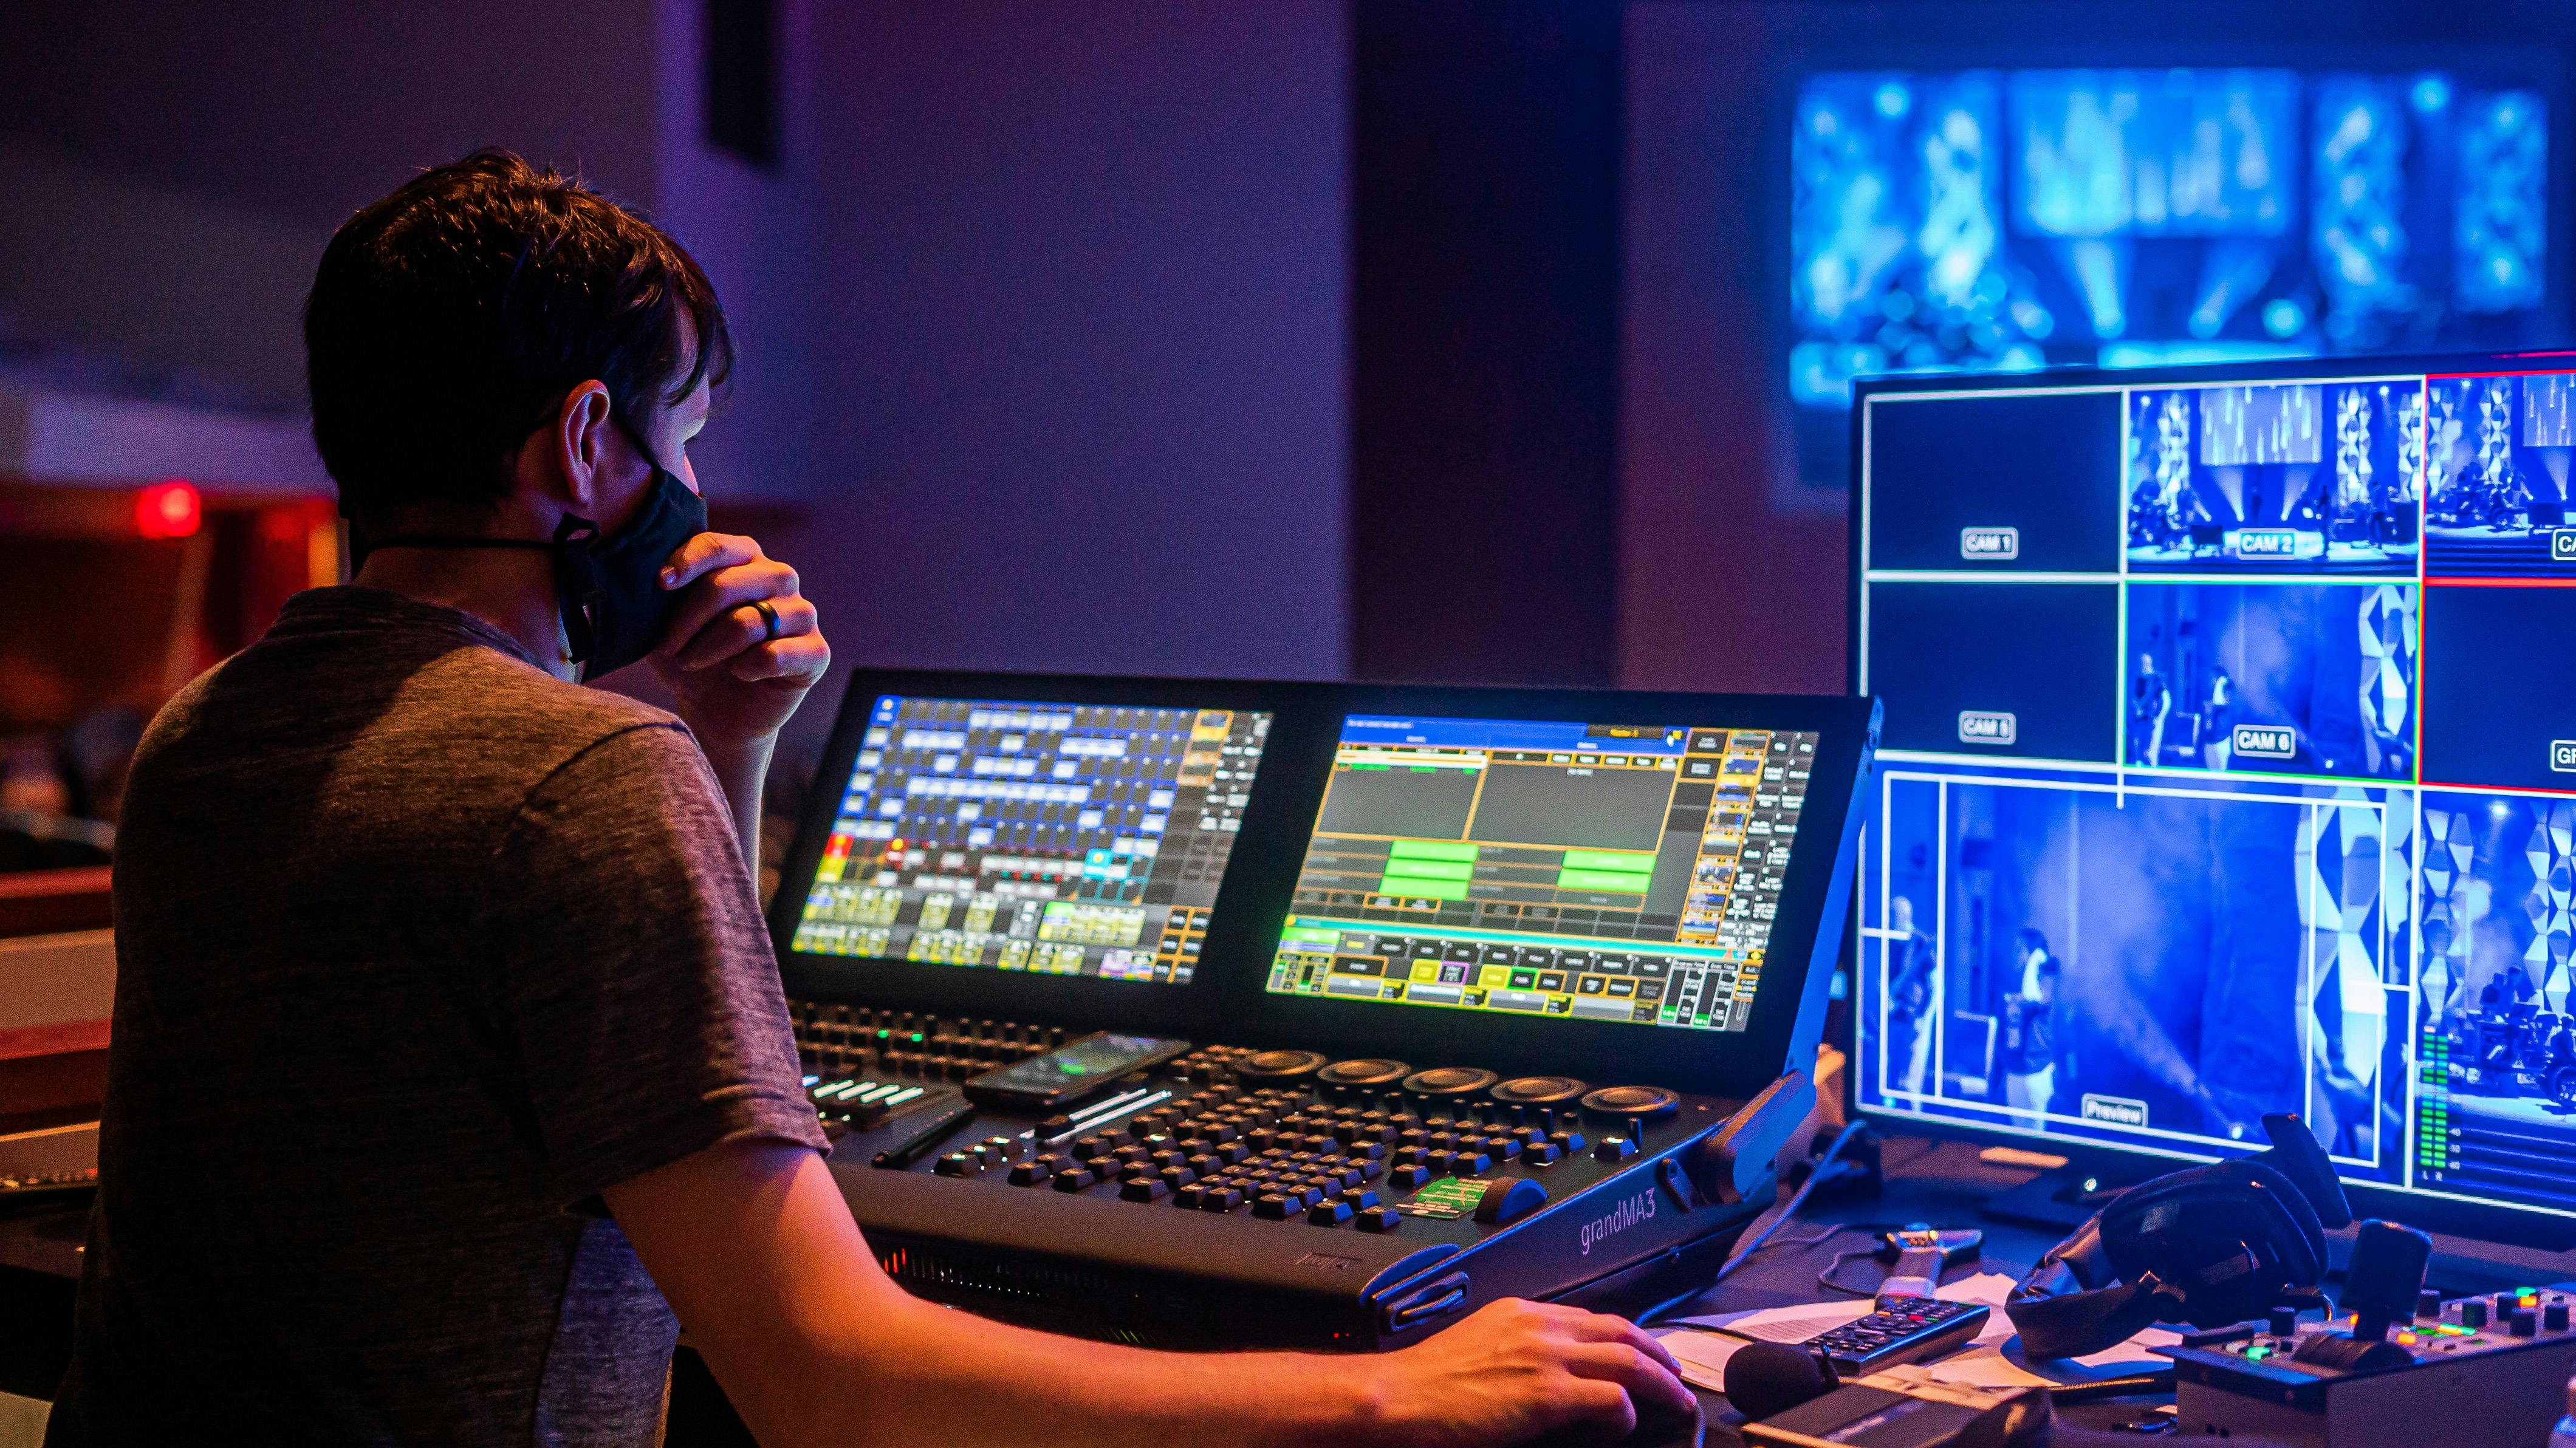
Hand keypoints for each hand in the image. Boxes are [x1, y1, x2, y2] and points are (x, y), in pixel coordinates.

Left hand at [649, 533, 829, 752]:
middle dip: (686, 621)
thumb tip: (648, 573)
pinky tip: (739, 675)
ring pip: (746, 622)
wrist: (718, 711)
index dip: (685, 562)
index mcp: (746, 558)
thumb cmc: (692, 656)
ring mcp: (802, 613)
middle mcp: (779, 577)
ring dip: (707, 648)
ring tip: (691, 663)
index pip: (716, 546)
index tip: (659, 583)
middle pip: (725, 585)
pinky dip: (746, 669)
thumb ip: (665, 592)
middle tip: (668, 647)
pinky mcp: (816, 652)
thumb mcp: (667, 621)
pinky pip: (775, 655)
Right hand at [1351, 1299, 1692, 1446]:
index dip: (1626, 1335)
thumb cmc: (1426, 1383)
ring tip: (1677, 1401)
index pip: (1591, 1317)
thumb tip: (1542, 1368)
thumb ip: (1514, 1348)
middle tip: (1676, 1374)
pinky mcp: (1547, 1395)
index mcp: (1522, 1312)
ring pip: (1629, 1360)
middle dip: (1658, 1353)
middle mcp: (1539, 1326)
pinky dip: (1627, 1413)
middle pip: (1621, 1330)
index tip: (1643, 1352)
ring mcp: (1545, 1358)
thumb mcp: (1477, 1345)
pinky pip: (1612, 1400)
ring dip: (1661, 1383)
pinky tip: (1624, 1427)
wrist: (1398, 1399)